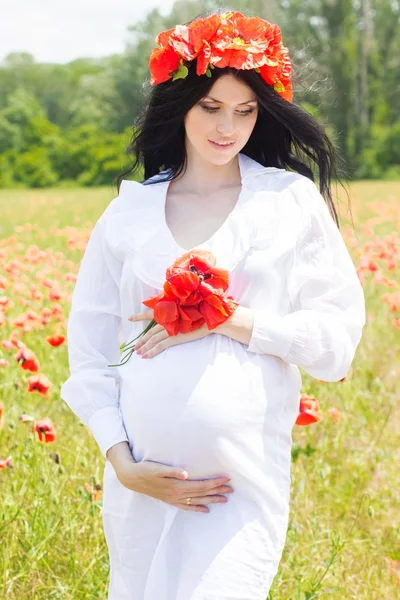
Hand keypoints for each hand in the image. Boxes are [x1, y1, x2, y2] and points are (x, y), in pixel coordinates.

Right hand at [116, 460, 233, 512]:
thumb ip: (173, 471)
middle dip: (217, 491)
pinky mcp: (170, 500)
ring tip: (224, 499)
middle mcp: (177, 494)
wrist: (132, 478)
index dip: (214, 482)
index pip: (201, 485)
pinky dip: (197, 508)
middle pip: (202, 493)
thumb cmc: (146, 469)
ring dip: (211, 500)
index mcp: (177, 485)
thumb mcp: (158, 468)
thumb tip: (186, 474)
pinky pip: (187, 507)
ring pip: (197, 500)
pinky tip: (205, 510)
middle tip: (232, 490)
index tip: (226, 479)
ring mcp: (174, 499)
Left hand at [128, 308, 211, 358]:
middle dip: (141, 340)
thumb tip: (174, 311)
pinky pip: (159, 346)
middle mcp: (167, 320)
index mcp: (169, 312)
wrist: (210, 319)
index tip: (130, 318)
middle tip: (135, 347)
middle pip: (149, 331)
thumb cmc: (202, 312)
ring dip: (144, 347)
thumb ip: (178, 310)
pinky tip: (146, 356)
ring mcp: (170, 329)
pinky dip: (151, 351)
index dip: (139, 316)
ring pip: (151, 339)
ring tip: (138, 353)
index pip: (150, 314)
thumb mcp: (188, 308)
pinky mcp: (174, 337)